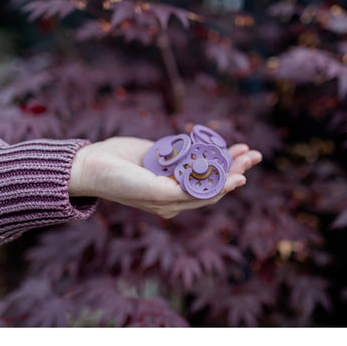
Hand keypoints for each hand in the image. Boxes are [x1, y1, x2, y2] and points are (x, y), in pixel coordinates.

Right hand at [68, 137, 261, 218]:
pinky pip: (191, 151)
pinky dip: (207, 147)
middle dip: (234, 168)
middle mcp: (175, 190)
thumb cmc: (121, 183)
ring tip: (247, 149)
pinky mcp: (166, 155)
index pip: (208, 195)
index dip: (226, 185)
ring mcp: (171, 171)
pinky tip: (222, 142)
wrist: (93, 165)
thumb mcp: (153, 191)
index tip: (242, 175)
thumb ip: (183, 193)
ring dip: (226, 157)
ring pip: (205, 165)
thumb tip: (217, 188)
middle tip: (253, 156)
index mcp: (174, 204)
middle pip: (212, 179)